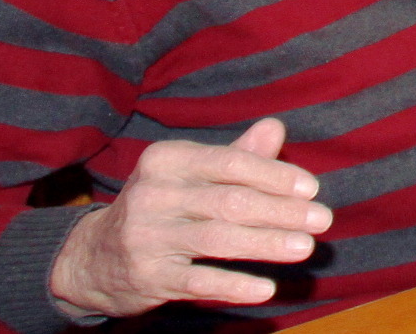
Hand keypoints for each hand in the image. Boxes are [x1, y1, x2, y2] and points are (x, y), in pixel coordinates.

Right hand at [48, 119, 328, 318]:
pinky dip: (234, 286)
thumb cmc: (162, 205)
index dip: (274, 175)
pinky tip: (266, 288)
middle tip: (323, 220)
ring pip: (218, 240)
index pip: (229, 163)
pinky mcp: (147, 277)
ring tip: (305, 248)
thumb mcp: (190, 173)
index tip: (311, 188)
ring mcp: (147, 237)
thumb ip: (236, 154)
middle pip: (230, 202)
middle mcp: (153, 194)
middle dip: (282, 211)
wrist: (92, 257)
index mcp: (167, 160)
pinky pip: (198, 282)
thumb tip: (276, 127)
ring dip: (267, 244)